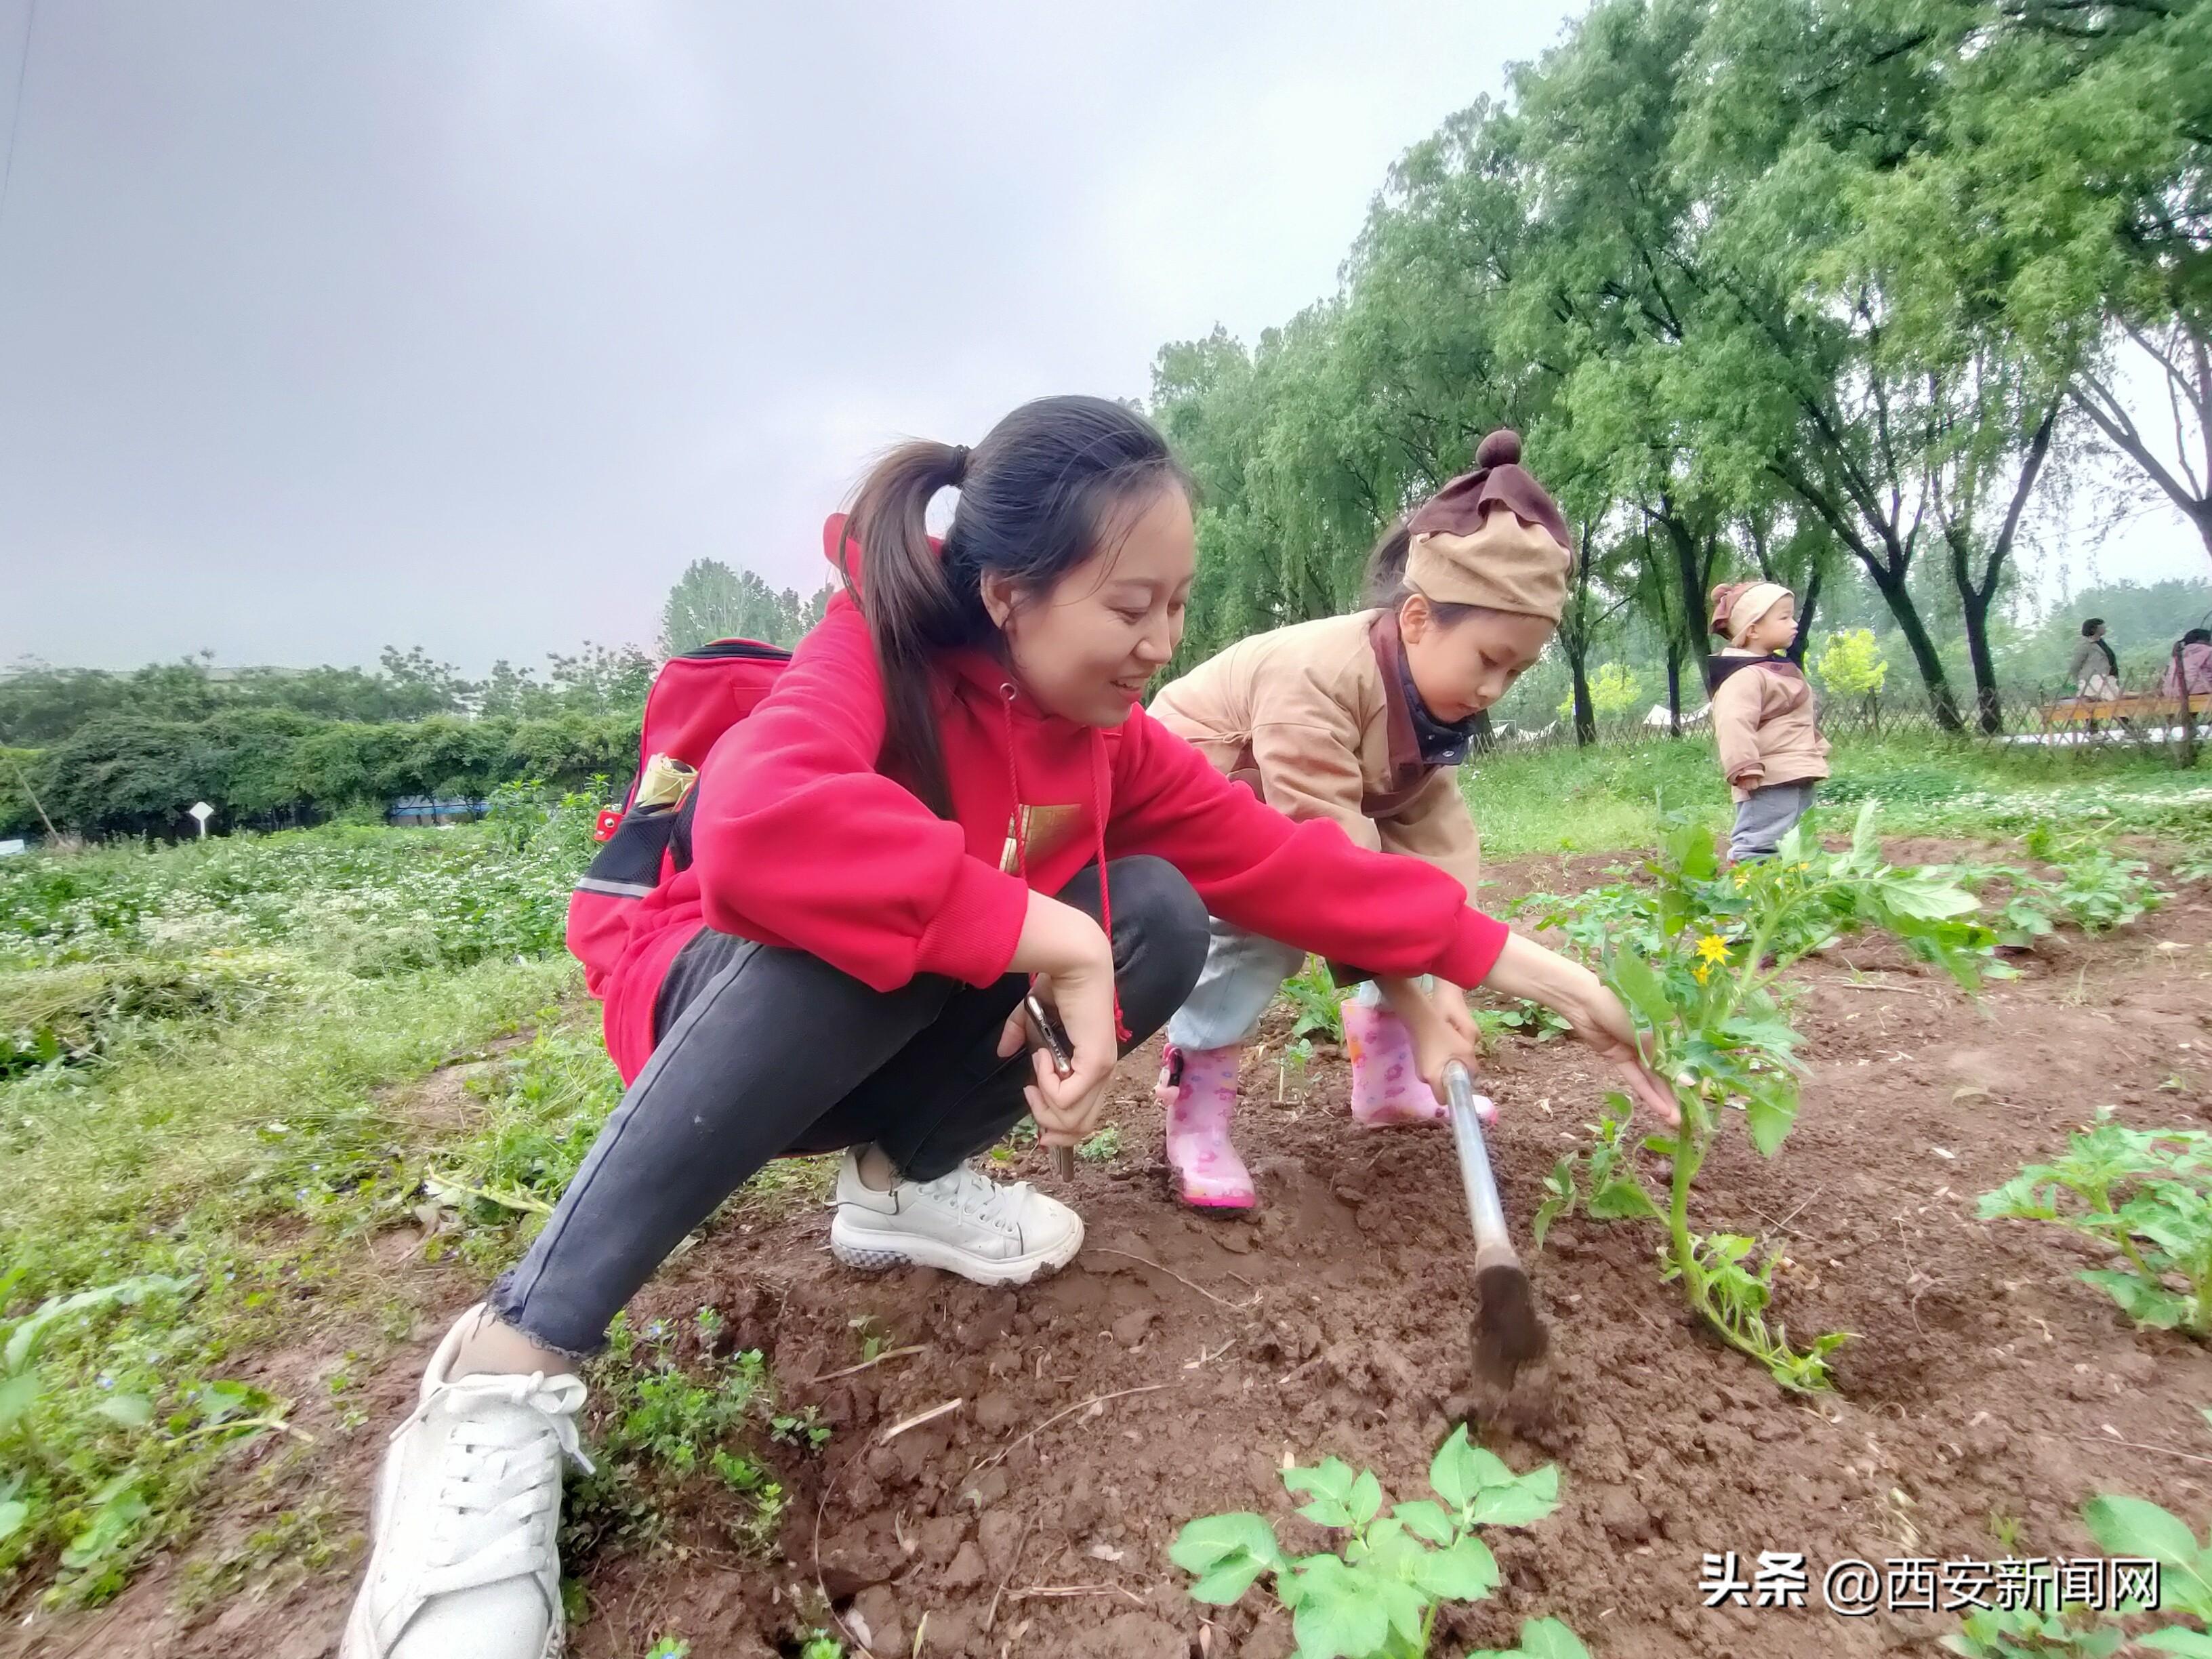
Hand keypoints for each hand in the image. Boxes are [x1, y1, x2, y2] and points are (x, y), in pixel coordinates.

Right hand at [1001, 894, 1119, 1146]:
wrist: (1075, 963)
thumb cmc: (1058, 986)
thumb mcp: (1031, 1017)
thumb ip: (1019, 1035)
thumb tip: (1001, 1052)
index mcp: (1093, 1067)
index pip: (1085, 1116)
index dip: (1059, 1126)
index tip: (1034, 1110)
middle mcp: (1103, 1073)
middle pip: (1081, 1128)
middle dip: (1050, 1126)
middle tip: (1030, 1095)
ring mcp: (1103, 1070)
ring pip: (1073, 1119)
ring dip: (1045, 1104)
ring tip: (1035, 1076)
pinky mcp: (1097, 1064)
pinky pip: (1066, 1097)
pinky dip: (1047, 1085)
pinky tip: (1042, 1057)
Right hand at [1376, 976, 1478, 1098]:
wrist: (1421, 1018)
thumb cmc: (1443, 1035)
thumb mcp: (1465, 1051)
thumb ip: (1472, 1068)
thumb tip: (1473, 1076)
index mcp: (1433, 1078)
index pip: (1443, 1100)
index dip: (1454, 1095)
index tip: (1462, 1086)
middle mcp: (1423, 1077)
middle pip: (1441, 1086)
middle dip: (1453, 1079)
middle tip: (1463, 1064)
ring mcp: (1419, 1068)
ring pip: (1438, 1075)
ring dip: (1448, 1068)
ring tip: (1455, 1052)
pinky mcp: (1419, 1059)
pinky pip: (1433, 1068)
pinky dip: (1441, 1062)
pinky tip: (1446, 1047)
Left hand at [1561, 983, 1680, 1129]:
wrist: (1585, 1000)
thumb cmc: (1622, 1005)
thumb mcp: (1649, 1030)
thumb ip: (1666, 1058)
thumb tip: (1688, 1082)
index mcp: (1666, 1027)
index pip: (1684, 1056)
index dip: (1692, 1076)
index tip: (1702, 1096)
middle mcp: (1653, 1039)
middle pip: (1668, 1070)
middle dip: (1678, 1093)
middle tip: (1689, 1116)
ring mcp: (1636, 1049)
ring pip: (1652, 1077)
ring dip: (1663, 1098)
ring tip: (1675, 1120)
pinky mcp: (1620, 1057)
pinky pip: (1636, 1077)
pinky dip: (1646, 1092)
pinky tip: (1660, 1109)